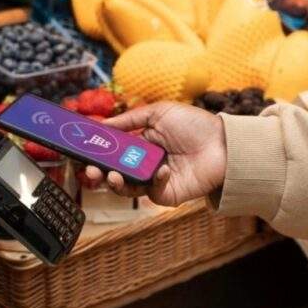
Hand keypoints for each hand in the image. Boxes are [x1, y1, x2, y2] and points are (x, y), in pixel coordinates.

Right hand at [85, 102, 226, 206]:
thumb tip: (103, 124)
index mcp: (141, 144)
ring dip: (115, 183)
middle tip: (90, 171)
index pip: (112, 152)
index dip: (97, 153)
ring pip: (126, 187)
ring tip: (111, 176)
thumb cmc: (195, 125)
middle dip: (98, 173)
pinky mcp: (166, 194)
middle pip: (113, 172)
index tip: (83, 152)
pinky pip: (150, 192)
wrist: (224, 144)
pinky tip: (163, 170)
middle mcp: (144, 163)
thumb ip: (130, 119)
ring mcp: (154, 180)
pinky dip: (153, 182)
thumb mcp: (159, 113)